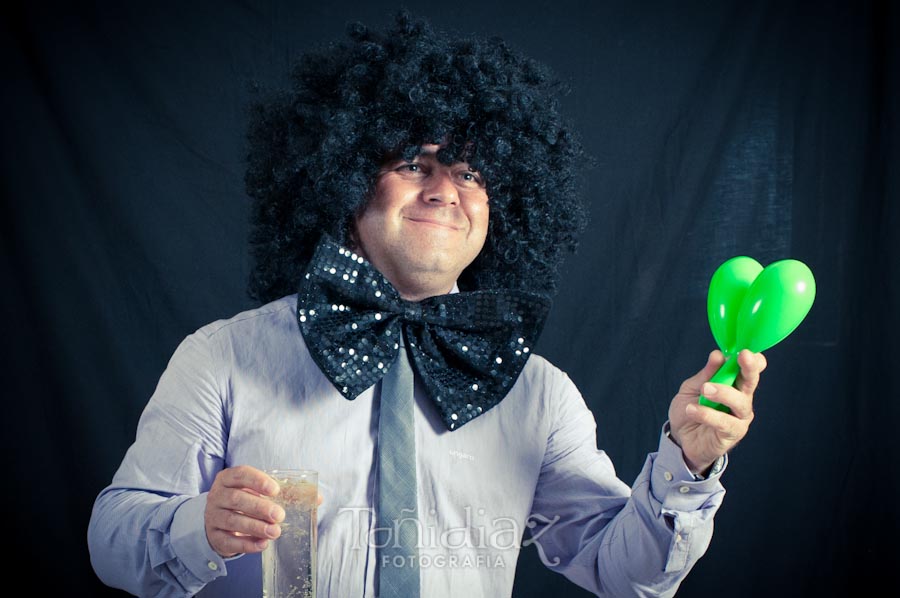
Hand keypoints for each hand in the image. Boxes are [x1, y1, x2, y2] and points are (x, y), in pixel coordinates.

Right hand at [205, 465, 284, 556]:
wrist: (218, 521)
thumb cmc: (242, 501)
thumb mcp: (250, 490)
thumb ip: (267, 491)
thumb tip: (298, 496)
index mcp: (226, 479)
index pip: (240, 474)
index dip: (258, 481)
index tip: (275, 490)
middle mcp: (216, 496)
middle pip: (236, 499)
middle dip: (260, 508)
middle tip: (279, 515)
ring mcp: (212, 516)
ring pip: (232, 521)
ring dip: (256, 527)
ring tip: (275, 532)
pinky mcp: (214, 536)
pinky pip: (229, 541)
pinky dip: (247, 544)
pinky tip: (262, 544)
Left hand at [668, 349, 766, 473]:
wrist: (679, 438)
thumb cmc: (689, 410)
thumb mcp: (692, 388)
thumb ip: (706, 374)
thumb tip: (718, 354)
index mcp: (733, 384)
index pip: (749, 370)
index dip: (752, 360)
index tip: (746, 351)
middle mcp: (741, 399)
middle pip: (751, 382)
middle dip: (749, 368)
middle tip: (743, 357)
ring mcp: (739, 418)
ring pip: (740, 402)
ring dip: (723, 392)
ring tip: (705, 390)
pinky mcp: (732, 434)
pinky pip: (724, 422)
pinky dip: (708, 414)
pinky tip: (692, 410)